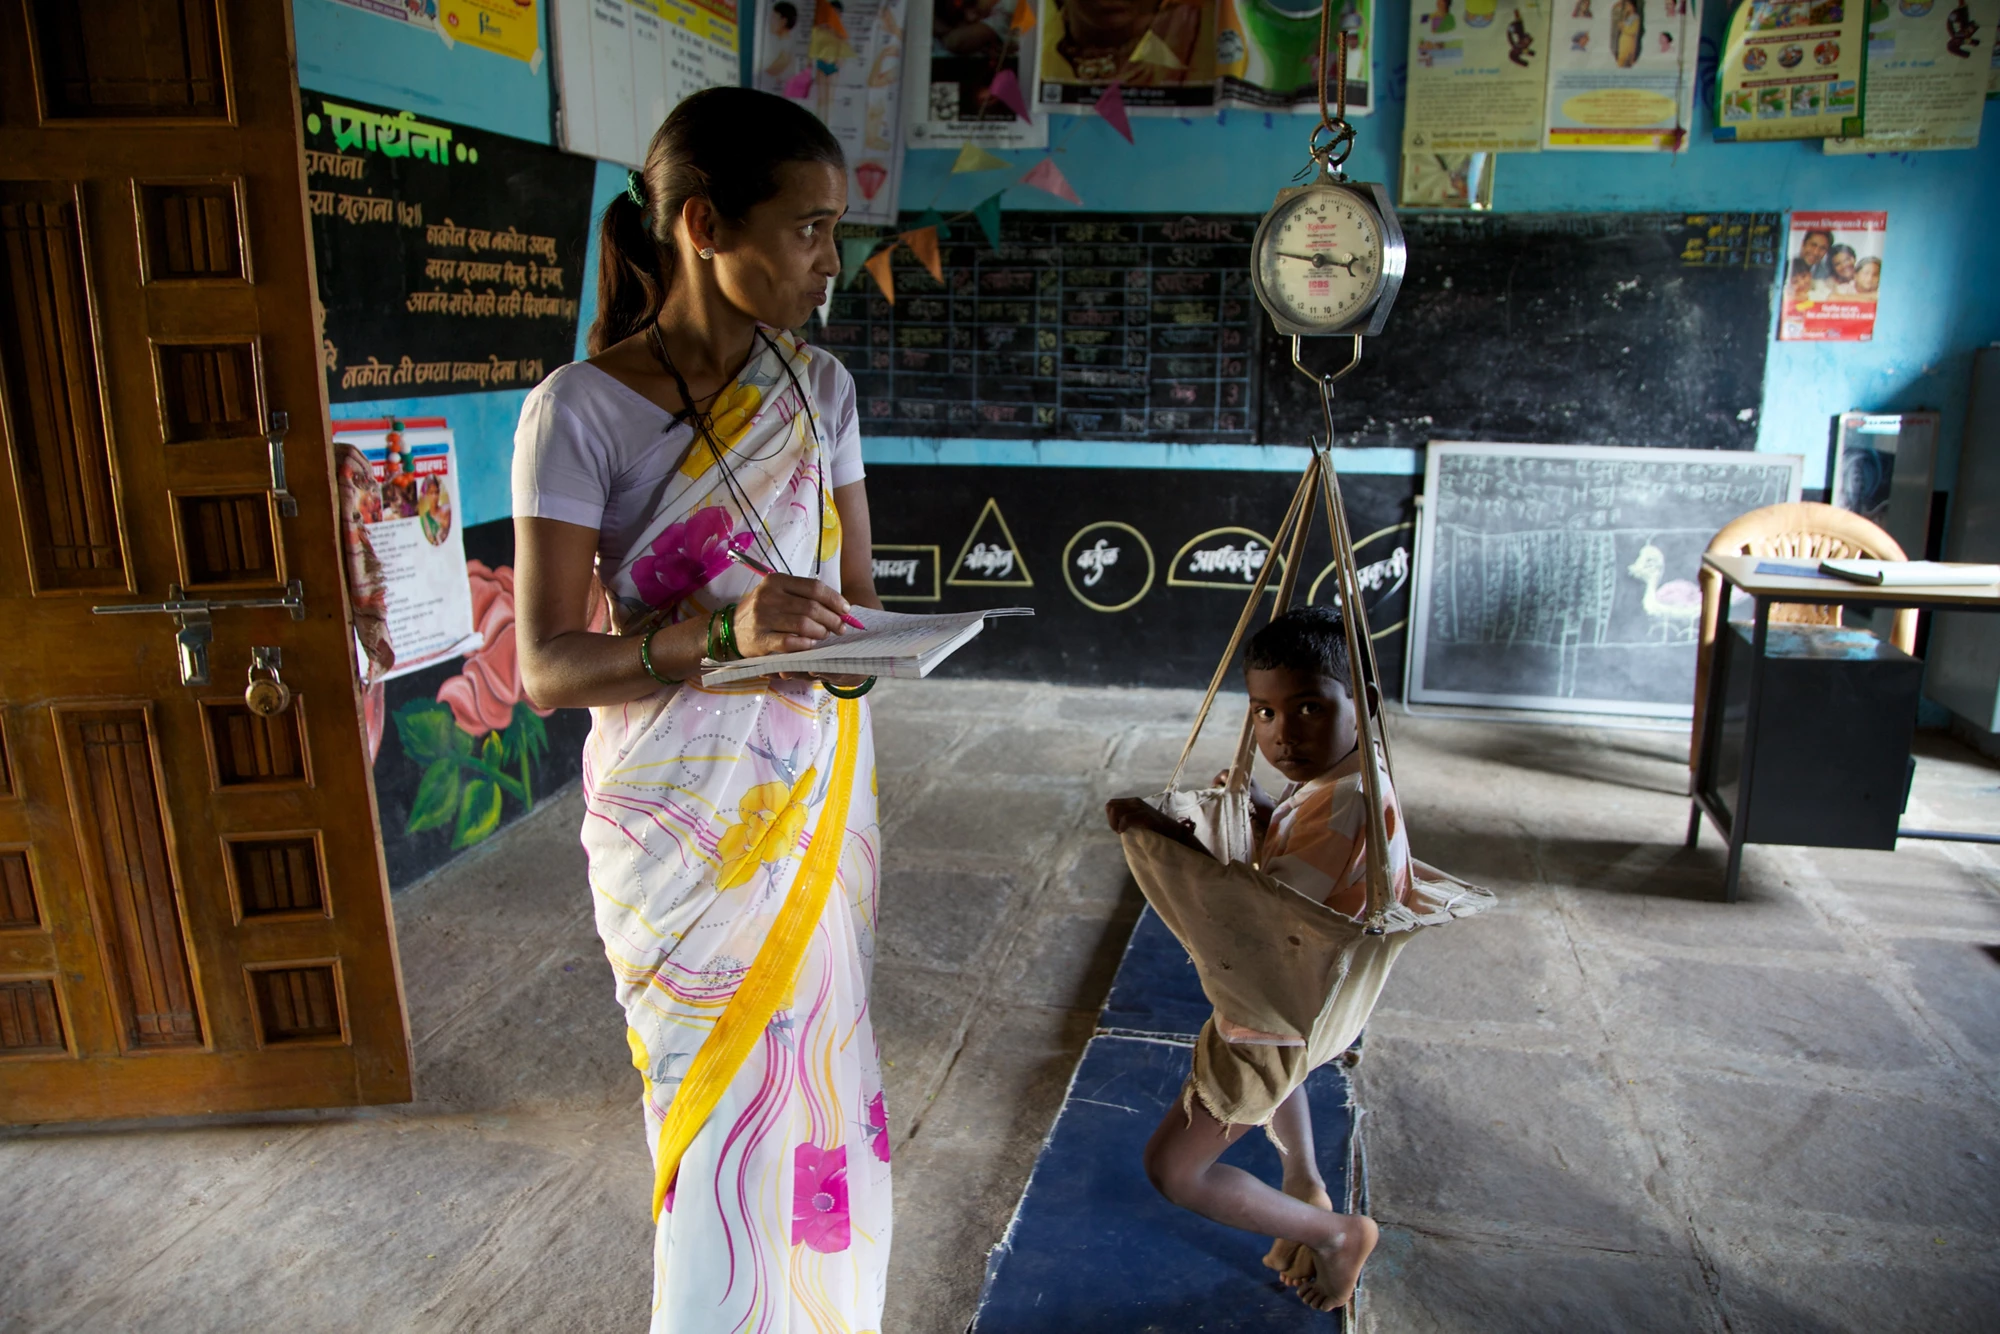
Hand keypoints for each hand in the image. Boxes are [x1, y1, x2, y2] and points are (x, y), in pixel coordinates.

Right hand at [731, 574, 851, 656]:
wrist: (730, 629)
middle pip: (812, 607)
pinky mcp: (760, 639)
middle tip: (840, 627)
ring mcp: (763, 618)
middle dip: (832, 619)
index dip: (834, 599)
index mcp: (776, 581)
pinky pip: (790, 642)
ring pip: (804, 624)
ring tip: (825, 635)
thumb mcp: (778, 594)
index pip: (814, 587)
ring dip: (821, 632)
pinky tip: (811, 644)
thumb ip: (804, 597)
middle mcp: (769, 597)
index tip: (846, 610)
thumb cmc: (763, 611)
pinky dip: (805, 644)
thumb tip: (839, 607)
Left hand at [1104, 798, 1205, 853]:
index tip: (1118, 828)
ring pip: (1115, 810)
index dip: (1110, 817)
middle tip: (1119, 831)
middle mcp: (1135, 802)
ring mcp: (1140, 807)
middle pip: (1110, 806)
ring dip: (1115, 823)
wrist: (1174, 833)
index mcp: (1133, 802)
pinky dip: (1121, 826)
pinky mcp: (1145, 816)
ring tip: (1122, 831)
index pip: (1110, 804)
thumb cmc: (1155, 830)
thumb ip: (1127, 819)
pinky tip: (1125, 832)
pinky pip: (1125, 818)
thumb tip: (1114, 824)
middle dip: (1111, 820)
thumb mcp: (1138, 821)